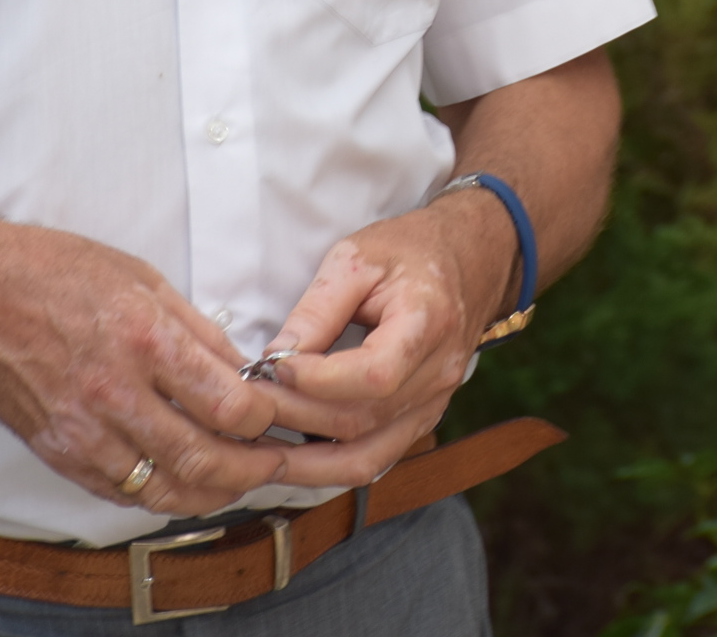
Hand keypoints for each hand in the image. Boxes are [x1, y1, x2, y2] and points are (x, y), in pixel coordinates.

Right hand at [0, 220, 294, 516]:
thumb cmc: (59, 274)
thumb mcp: (146, 280)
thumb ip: (199, 334)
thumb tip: (244, 373)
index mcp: (146, 340)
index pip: (229, 407)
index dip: (266, 422)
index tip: (276, 419)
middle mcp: (114, 393)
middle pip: (203, 460)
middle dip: (251, 471)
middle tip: (272, 465)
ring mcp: (82, 431)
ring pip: (163, 491)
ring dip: (211, 493)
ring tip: (235, 480)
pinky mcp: (57, 453)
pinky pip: (120, 493)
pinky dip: (160, 494)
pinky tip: (182, 481)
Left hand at [242, 195, 515, 490]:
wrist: (469, 259)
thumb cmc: (411, 251)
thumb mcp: (357, 258)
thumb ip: (317, 308)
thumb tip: (274, 357)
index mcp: (428, 323)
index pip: (373, 374)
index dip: (317, 380)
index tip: (272, 366)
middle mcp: (439, 373)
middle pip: (363, 419)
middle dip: (297, 418)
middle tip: (247, 406)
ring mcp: (435, 403)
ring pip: (368, 455)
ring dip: (309, 462)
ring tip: (259, 451)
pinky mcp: (423, 419)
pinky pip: (376, 458)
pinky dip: (331, 466)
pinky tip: (294, 458)